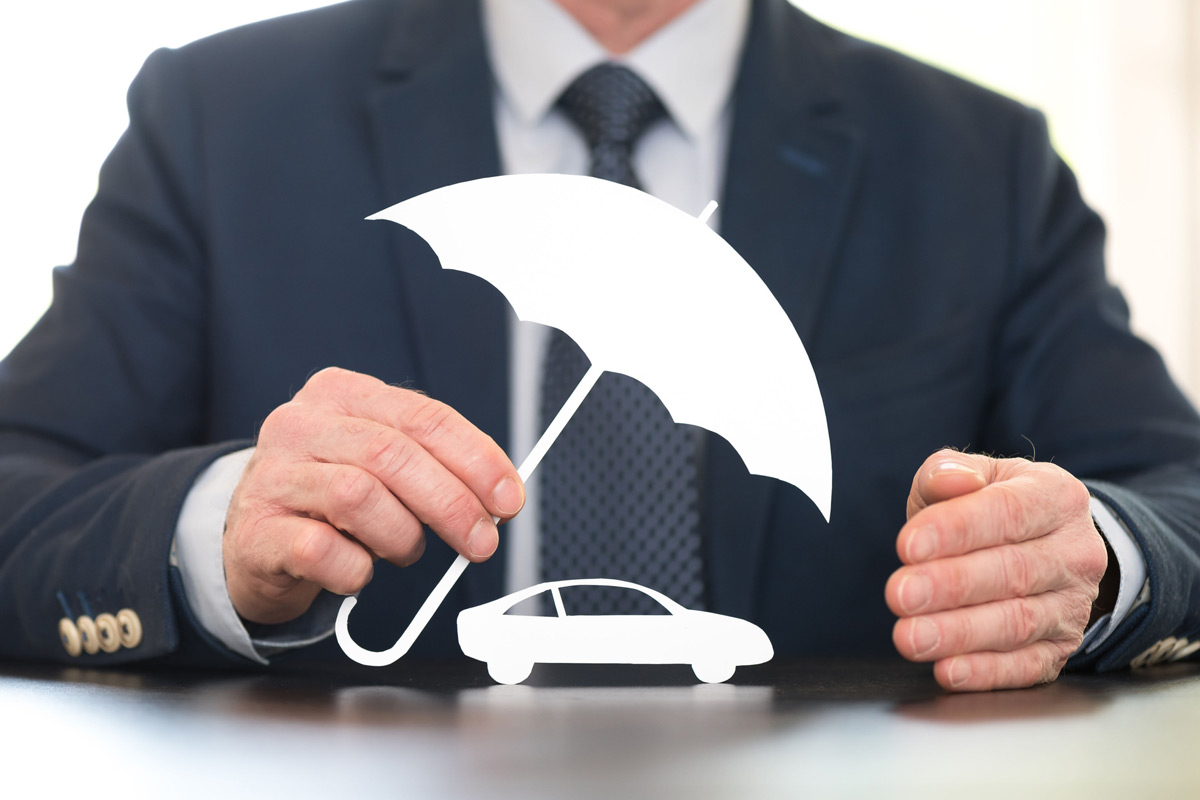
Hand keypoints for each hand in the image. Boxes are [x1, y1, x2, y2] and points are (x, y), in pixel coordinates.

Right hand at [223, 367, 524, 623]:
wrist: (253, 540)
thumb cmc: (332, 498)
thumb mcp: (382, 464)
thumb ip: (435, 465)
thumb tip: (500, 495)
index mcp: (342, 394)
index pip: (423, 417)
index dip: (475, 459)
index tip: (508, 498)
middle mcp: (300, 424)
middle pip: (393, 455)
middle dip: (452, 504)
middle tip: (482, 542)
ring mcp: (272, 476)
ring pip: (359, 497)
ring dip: (401, 537)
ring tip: (404, 551)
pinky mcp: (255, 533)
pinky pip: (322, 551)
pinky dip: (356, 570)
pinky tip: (358, 571)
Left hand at [885, 450, 1106, 690]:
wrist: (1037, 544)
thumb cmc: (988, 508)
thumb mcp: (970, 477)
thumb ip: (948, 472)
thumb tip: (950, 479)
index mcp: (1056, 496)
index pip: (1007, 512)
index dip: (956, 530)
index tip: (907, 546)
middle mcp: (1076, 551)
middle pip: (1012, 572)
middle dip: (950, 586)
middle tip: (899, 595)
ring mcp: (1074, 604)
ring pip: (1018, 622)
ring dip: (959, 633)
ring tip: (911, 636)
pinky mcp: (1062, 647)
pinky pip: (1028, 666)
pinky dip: (986, 672)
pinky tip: (947, 671)